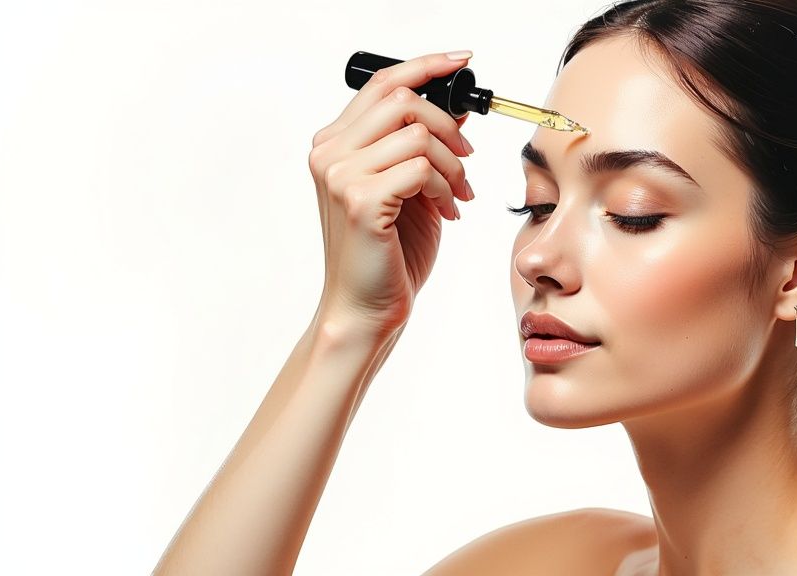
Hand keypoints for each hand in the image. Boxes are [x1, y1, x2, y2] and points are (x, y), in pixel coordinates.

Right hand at [307, 51, 474, 338]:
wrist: (367, 309)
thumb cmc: (387, 255)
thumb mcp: (414, 189)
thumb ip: (425, 146)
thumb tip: (457, 109)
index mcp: (335, 146)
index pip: (382, 84)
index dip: (426, 66)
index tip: (463, 61)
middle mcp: (330, 154)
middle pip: (403, 100)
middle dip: (449, 127)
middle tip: (467, 161)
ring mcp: (341, 176)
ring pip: (418, 134)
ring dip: (452, 166)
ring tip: (457, 197)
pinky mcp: (361, 201)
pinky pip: (421, 168)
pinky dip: (445, 188)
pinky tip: (447, 213)